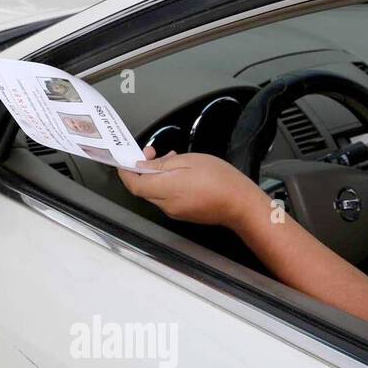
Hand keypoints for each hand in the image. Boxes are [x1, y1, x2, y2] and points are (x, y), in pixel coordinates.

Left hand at [117, 146, 269, 228]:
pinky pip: (167, 198)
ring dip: (157, 175)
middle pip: (143, 188)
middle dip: (143, 169)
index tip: (125, 160)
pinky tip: (180, 173)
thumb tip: (141, 166)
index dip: (126, 172)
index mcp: (166, 190)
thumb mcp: (188, 162)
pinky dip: (167, 184)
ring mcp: (174, 212)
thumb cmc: (221, 180)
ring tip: (172, 159)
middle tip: (153, 153)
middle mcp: (166, 205)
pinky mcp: (183, 214)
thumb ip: (161, 165)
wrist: (241, 204)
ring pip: (155, 192)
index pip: (134, 184)